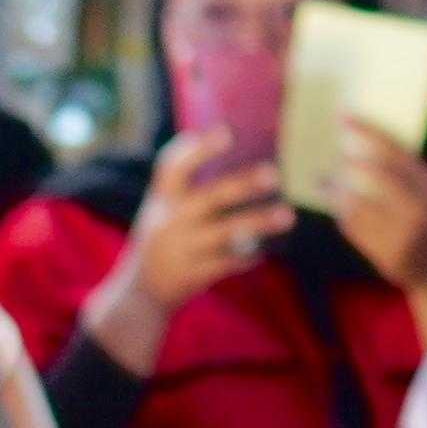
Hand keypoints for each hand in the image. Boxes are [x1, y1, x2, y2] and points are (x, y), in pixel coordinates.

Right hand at [85, 130, 292, 369]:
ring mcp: (180, 250)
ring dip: (259, 223)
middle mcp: (169, 221)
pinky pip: (227, 263)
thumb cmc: (161, 240)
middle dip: (243, 185)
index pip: (174, 167)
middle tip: (274, 174)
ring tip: (288, 216)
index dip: (199, 150)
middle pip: (210, 198)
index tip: (226, 133)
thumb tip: (234, 155)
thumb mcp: (160, 210)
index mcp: (161, 199)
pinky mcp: (191, 276)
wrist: (138, 294)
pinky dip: (246, 257)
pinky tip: (262, 252)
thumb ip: (186, 188)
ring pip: (226, 233)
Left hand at [332, 120, 426, 289]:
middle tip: (332, 153)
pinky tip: (335, 205)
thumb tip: (358, 138)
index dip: (369, 132)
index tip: (344, 118)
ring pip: (360, 206)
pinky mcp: (387, 255)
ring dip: (337, 191)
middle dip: (352, 162)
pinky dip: (342, 215)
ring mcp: (402, 234)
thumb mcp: (422, 189)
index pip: (395, 151)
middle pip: (378, 176)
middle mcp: (418, 208)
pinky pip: (355, 229)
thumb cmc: (424, 215)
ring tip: (323, 181)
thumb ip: (399, 168)